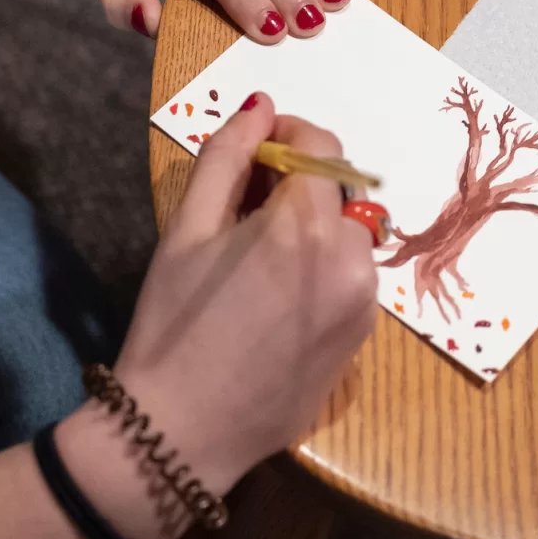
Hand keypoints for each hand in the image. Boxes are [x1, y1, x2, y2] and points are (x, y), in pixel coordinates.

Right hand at [87, 95, 376, 538]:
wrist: (181, 431)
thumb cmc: (173, 324)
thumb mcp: (186, 230)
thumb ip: (227, 156)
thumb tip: (261, 107)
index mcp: (305, 228)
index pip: (324, 146)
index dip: (288, 137)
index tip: (254, 152)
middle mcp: (350, 262)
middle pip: (338, 192)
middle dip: (298, 187)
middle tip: (242, 210)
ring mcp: (364, 306)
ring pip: (347, 237)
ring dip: (311, 230)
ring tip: (254, 261)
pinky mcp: (362, 342)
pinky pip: (349, 281)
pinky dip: (321, 272)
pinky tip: (272, 303)